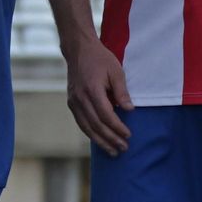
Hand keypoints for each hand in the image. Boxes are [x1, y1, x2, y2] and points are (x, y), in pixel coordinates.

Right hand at [63, 38, 134, 154]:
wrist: (79, 50)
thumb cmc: (100, 59)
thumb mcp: (116, 71)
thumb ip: (122, 92)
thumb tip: (129, 110)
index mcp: (92, 89)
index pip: (106, 115)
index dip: (117, 127)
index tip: (128, 135)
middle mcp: (80, 98)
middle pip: (96, 125)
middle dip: (110, 139)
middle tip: (123, 148)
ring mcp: (73, 101)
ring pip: (86, 127)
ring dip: (100, 141)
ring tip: (112, 151)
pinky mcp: (71, 103)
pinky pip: (81, 123)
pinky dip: (90, 133)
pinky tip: (100, 140)